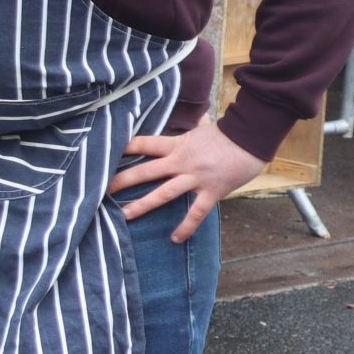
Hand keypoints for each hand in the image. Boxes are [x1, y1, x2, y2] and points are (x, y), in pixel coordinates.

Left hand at [108, 122, 264, 241]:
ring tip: (124, 215)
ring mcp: (195, 178)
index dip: (124, 148)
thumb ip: (196, 125)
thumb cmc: (229, 133)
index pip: (144, 144)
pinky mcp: (211, 192)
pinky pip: (196, 213)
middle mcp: (181, 162)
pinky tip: (174, 238)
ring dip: (143, 205)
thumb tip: (198, 115)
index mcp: (177, 144)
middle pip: (145, 171)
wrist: (253, 138)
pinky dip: (185, 226)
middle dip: (122, 180)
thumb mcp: (206, 127)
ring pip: (164, 193)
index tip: (104, 153)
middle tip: (100, 189)